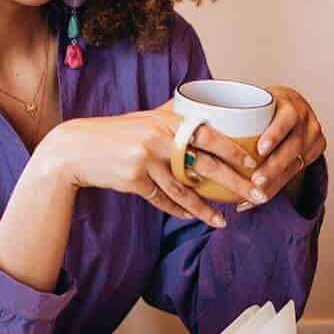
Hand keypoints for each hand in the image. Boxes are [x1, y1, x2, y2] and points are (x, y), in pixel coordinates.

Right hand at [39, 102, 265, 229]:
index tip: (254, 165)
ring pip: (185, 189)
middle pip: (206, 164)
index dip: (234, 151)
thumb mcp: (144, 120)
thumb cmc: (114, 134)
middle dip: (236, 183)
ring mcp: (146, 159)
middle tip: (257, 196)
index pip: (209, 134)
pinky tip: (192, 218)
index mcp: (166, 120)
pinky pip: (163, 200)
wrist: (76, 149)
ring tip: (224, 221)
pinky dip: (178, 211)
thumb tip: (203, 112)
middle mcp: (158, 137)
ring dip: (207, 209)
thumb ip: (172, 118)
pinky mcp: (134, 179)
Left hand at [232, 85, 325, 212]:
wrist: (294, 110)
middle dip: (274, 166)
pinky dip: (273, 190)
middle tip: (255, 181)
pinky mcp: (314, 154)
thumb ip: (236, 109)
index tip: (260, 149)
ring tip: (254, 195)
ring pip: (295, 165)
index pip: (287, 118)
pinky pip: (294, 176)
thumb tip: (191, 111)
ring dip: (273, 183)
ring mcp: (314, 139)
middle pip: (293, 147)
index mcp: (291, 105)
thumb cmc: (266, 106)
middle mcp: (307, 122)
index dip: (275, 134)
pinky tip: (254, 203)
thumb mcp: (256, 100)